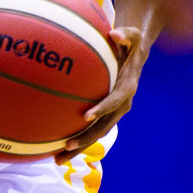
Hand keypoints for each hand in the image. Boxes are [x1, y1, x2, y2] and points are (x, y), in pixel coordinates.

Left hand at [55, 25, 148, 161]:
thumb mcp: (132, 35)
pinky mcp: (106, 115)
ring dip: (78, 148)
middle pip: (104, 127)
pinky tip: (56, 148)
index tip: (86, 116)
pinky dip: (77, 140)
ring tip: (57, 159)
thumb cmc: (130, 43)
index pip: (116, 101)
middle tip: (67, 146)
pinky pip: (91, 130)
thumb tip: (115, 32)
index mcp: (128, 88)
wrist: (135, 56)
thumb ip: (126, 34)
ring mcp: (114, 113)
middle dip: (86, 139)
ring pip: (96, 134)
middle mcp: (122, 105)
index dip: (102, 109)